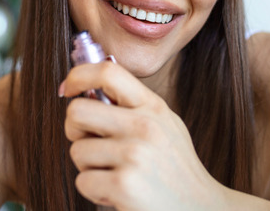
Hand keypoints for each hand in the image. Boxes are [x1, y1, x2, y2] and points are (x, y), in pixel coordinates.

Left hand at [59, 59, 229, 210]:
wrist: (201, 209)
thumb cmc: (175, 170)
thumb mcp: (166, 126)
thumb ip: (134, 106)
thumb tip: (87, 89)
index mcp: (153, 107)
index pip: (108, 72)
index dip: (79, 76)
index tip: (68, 89)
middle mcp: (144, 126)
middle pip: (77, 111)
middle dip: (75, 130)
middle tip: (92, 144)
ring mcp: (134, 155)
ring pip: (77, 151)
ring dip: (89, 168)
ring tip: (116, 175)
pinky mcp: (124, 185)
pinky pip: (82, 181)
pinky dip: (94, 192)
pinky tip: (118, 194)